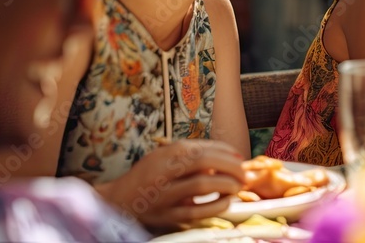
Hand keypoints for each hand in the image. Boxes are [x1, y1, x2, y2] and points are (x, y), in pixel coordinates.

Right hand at [96, 139, 245, 228]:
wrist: (119, 201)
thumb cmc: (149, 175)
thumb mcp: (166, 157)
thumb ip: (192, 154)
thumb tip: (229, 157)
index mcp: (166, 154)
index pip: (202, 147)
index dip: (226, 152)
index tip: (240, 158)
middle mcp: (163, 171)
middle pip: (203, 162)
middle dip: (230, 166)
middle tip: (245, 174)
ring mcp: (164, 194)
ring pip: (201, 185)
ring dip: (226, 185)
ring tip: (239, 186)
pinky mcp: (166, 215)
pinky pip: (196, 211)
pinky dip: (215, 206)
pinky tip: (226, 202)